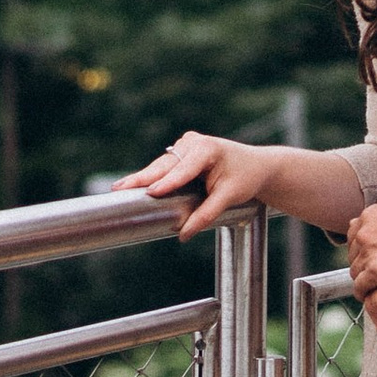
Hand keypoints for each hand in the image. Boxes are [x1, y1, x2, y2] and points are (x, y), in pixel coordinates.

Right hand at [116, 129, 278, 234]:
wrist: (256, 165)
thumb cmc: (245, 178)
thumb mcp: (229, 197)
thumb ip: (206, 215)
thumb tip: (184, 234)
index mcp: (207, 149)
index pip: (183, 169)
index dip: (166, 182)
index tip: (150, 193)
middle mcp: (193, 142)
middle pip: (165, 165)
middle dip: (143, 178)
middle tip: (120, 189)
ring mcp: (186, 143)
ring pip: (162, 164)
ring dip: (143, 176)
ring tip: (120, 188)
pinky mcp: (182, 149)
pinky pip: (165, 165)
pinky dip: (151, 175)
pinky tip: (133, 184)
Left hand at [348, 200, 376, 290]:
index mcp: (370, 215)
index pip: (354, 235)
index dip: (361, 248)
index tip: (368, 256)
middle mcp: (365, 231)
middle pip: (353, 254)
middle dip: (361, 263)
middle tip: (371, 272)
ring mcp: (369, 251)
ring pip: (355, 271)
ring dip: (363, 278)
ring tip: (371, 286)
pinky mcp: (376, 270)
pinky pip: (361, 286)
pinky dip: (363, 292)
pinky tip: (368, 296)